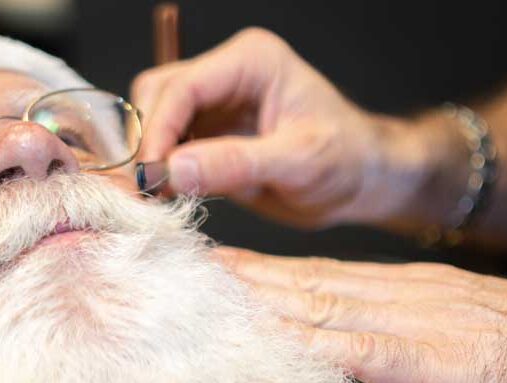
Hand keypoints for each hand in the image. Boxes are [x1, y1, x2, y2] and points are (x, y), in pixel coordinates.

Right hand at [131, 28, 460, 229]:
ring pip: (154, 119)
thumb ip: (236, 164)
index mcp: (251, 61)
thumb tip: (172, 170)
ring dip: (149, 156)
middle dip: (147, 141)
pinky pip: (166, 145)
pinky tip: (166, 195)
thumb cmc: (345, 161)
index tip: (151, 174)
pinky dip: (160, 169)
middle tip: (147, 191)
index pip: (184, 87)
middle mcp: (226, 74)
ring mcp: (213, 103)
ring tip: (155, 196)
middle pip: (157, 96)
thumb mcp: (298, 163)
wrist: (359, 182)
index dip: (158, 130)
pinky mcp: (207, 133)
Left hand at [216, 246, 506, 382]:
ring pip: (322, 308)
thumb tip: (342, 354)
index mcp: (399, 292)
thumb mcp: (449, 340)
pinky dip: (317, 346)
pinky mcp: (436, 359)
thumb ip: (394, 341)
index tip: (208, 272)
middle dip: (240, 282)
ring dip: (261, 304)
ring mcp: (414, 324)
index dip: (257, 275)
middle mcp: (396, 297)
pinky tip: (278, 345)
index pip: (312, 279)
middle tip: (182, 276)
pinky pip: (366, 351)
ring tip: (206, 300)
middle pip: (303, 287)